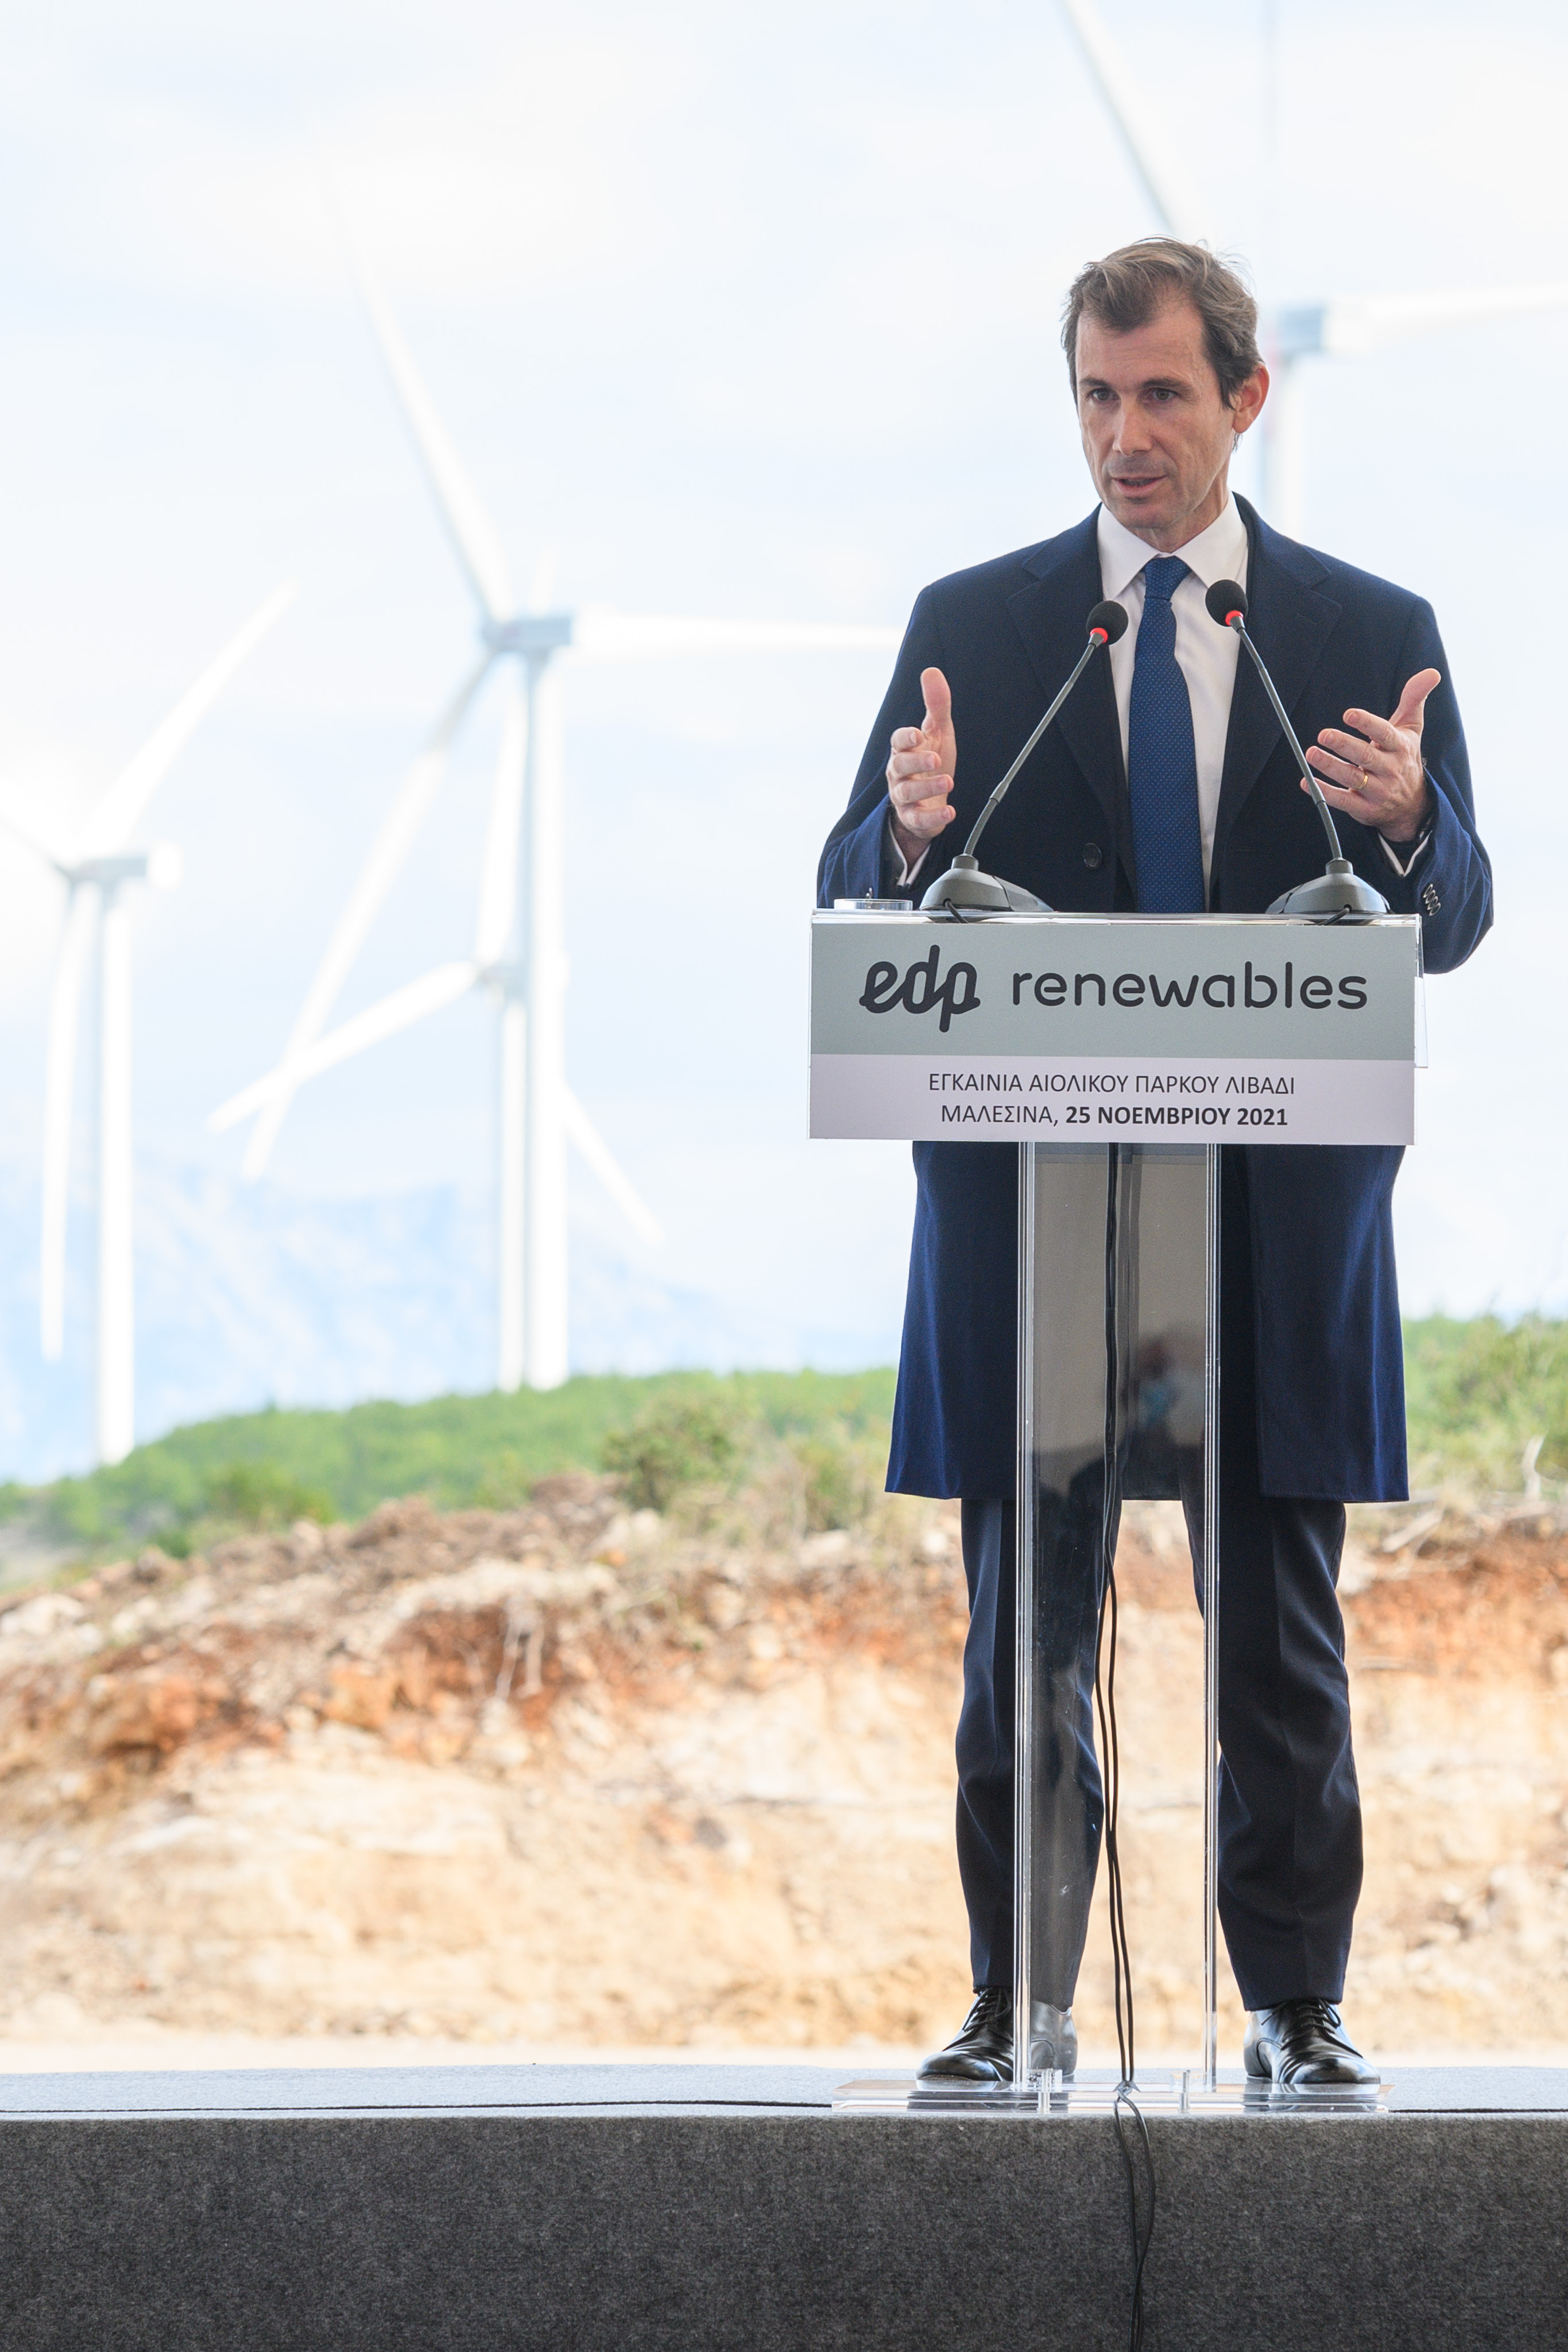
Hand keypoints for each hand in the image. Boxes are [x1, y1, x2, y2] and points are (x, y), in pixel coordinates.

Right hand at [887, 667, 956, 865]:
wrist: (929, 801)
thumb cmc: (931, 763)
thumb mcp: (937, 733)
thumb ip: (936, 705)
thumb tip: (931, 671)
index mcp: (904, 751)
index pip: (897, 742)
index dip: (905, 739)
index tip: (917, 736)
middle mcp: (899, 774)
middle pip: (899, 767)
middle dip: (916, 763)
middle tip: (936, 759)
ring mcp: (904, 798)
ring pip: (907, 794)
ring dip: (927, 788)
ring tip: (948, 781)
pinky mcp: (913, 818)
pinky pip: (919, 820)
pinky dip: (934, 818)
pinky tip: (950, 812)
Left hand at [1304, 669, 1438, 843]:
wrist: (1412, 804)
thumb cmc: (1404, 757)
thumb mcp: (1412, 728)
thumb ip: (1414, 699)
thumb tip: (1431, 672)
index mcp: (1400, 747)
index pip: (1384, 734)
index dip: (1367, 724)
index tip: (1348, 714)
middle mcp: (1390, 769)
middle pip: (1366, 756)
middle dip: (1344, 745)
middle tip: (1323, 734)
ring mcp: (1378, 791)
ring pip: (1352, 778)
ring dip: (1330, 766)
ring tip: (1311, 753)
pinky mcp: (1365, 810)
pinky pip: (1343, 802)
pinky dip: (1324, 793)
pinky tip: (1307, 782)